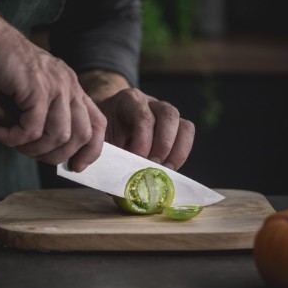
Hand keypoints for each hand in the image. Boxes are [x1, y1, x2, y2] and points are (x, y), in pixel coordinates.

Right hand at [0, 17, 106, 170]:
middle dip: (56, 156)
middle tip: (29, 154)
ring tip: (11, 141)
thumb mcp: (32, 93)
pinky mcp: (36, 88)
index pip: (97, 124)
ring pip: (58, 136)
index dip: (91, 151)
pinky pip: (32, 128)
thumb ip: (43, 117)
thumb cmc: (3, 68)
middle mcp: (69, 86)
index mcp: (72, 88)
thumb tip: (42, 149)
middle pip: (80, 136)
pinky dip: (13, 138)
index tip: (75, 166)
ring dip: (32, 149)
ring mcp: (56, 86)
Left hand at [79, 71, 193, 170]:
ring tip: (164, 170)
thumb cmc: (103, 132)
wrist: (106, 123)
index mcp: (129, 100)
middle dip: (163, 144)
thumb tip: (116, 187)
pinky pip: (186, 135)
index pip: (143, 116)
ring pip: (184, 125)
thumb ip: (107, 157)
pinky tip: (168, 168)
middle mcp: (151, 103)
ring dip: (176, 151)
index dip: (143, 141)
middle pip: (169, 114)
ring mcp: (165, 113)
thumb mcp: (101, 140)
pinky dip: (181, 153)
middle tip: (153, 166)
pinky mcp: (174, 126)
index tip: (136, 160)